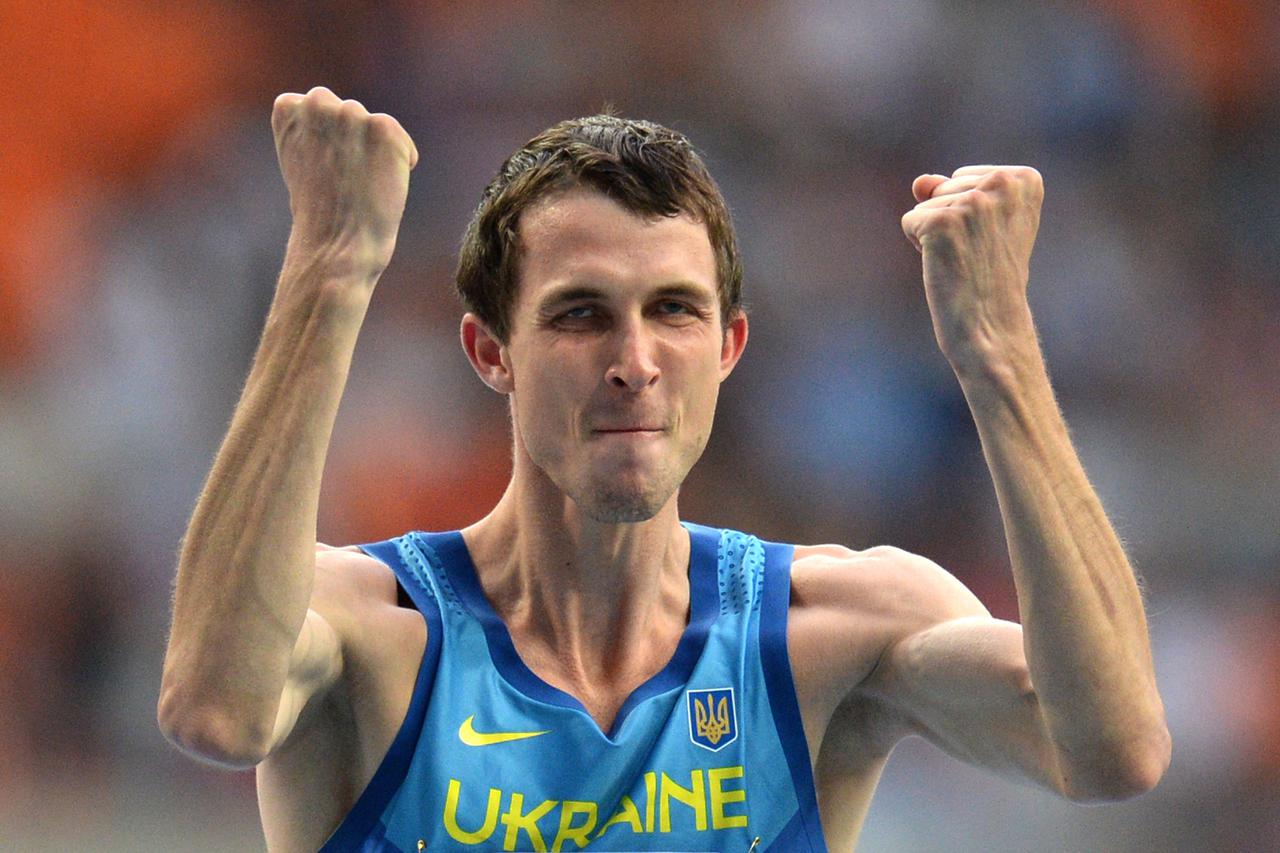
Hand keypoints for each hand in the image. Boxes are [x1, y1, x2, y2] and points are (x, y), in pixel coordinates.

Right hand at [272, 86, 418, 282]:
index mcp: (288, 106)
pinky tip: (382, 186)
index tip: (320, 167)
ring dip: (375, 152)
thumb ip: (313, 128)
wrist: (336, 242)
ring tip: (361, 184)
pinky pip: (403, 143)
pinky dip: (402, 163)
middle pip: (347, 110)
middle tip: (345, 178)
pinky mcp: (385, 129)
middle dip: (351, 139)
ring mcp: (352, 113)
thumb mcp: (300, 157)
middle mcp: (318, 102)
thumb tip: (341, 115)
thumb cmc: (318, 209)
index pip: (315, 104)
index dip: (324, 139)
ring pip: (374, 126)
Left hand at [900, 166, 1041, 369]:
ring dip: (935, 236)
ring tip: (964, 260)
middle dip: (949, 221)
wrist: (991, 324)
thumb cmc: (989, 278)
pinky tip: (946, 264)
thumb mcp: (982, 225)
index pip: (964, 177)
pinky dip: (919, 245)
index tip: (990, 241)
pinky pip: (910, 221)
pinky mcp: (943, 220)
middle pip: (943, 187)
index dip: (967, 213)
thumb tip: (920, 181)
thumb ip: (951, 192)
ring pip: (925, 205)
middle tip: (975, 255)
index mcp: (1024, 179)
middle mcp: (1003, 183)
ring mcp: (973, 202)